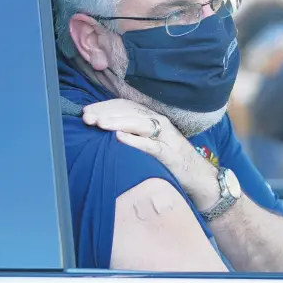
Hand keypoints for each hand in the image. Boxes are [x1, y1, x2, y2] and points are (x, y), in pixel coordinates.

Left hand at [82, 99, 219, 208]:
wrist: (197, 176)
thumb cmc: (170, 160)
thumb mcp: (149, 142)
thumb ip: (133, 133)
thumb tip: (105, 129)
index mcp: (152, 118)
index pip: (125, 106)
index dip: (105, 106)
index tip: (85, 111)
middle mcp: (159, 123)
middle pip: (129, 112)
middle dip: (106, 113)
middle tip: (86, 117)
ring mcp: (165, 137)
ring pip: (139, 124)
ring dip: (117, 122)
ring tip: (99, 124)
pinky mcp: (169, 153)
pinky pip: (150, 145)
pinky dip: (135, 140)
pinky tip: (119, 138)